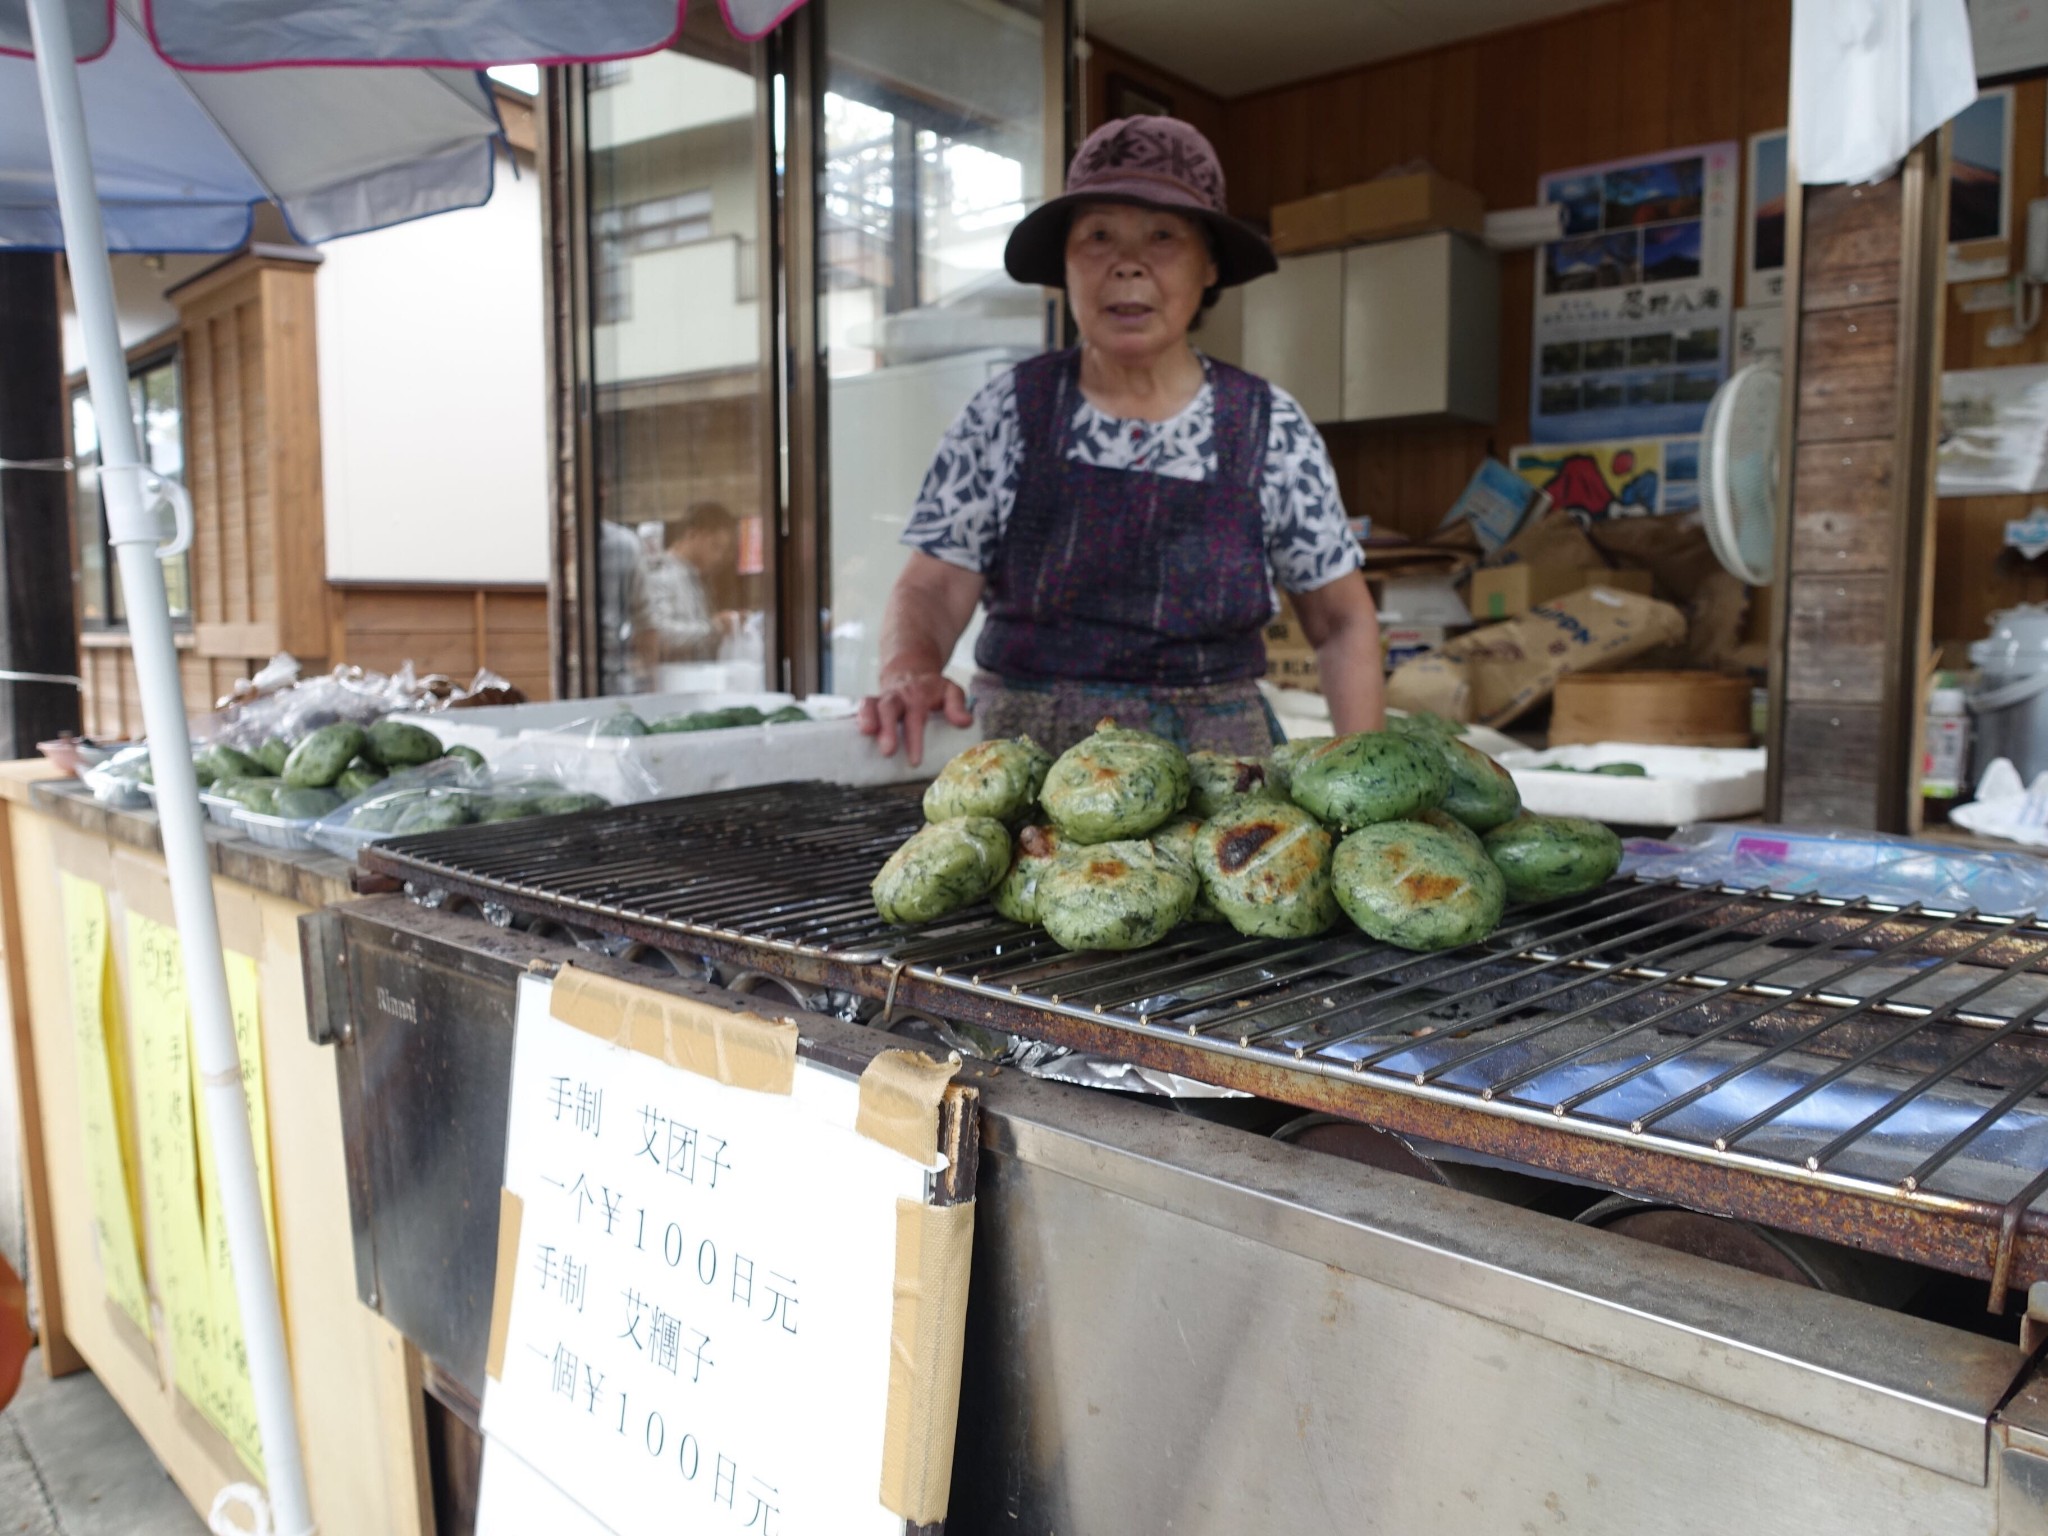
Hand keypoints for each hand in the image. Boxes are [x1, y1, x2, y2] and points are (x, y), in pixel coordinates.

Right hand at [858, 670, 972, 766]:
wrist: (909, 669)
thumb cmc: (932, 689)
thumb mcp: (950, 690)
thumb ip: (957, 705)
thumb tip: (966, 722)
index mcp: (919, 696)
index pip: (916, 717)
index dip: (914, 739)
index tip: (915, 761)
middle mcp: (898, 696)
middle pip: (889, 708)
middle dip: (887, 728)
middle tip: (887, 751)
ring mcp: (882, 698)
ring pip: (871, 704)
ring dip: (867, 717)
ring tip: (865, 732)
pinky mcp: (870, 704)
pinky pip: (861, 707)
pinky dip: (857, 717)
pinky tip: (854, 733)